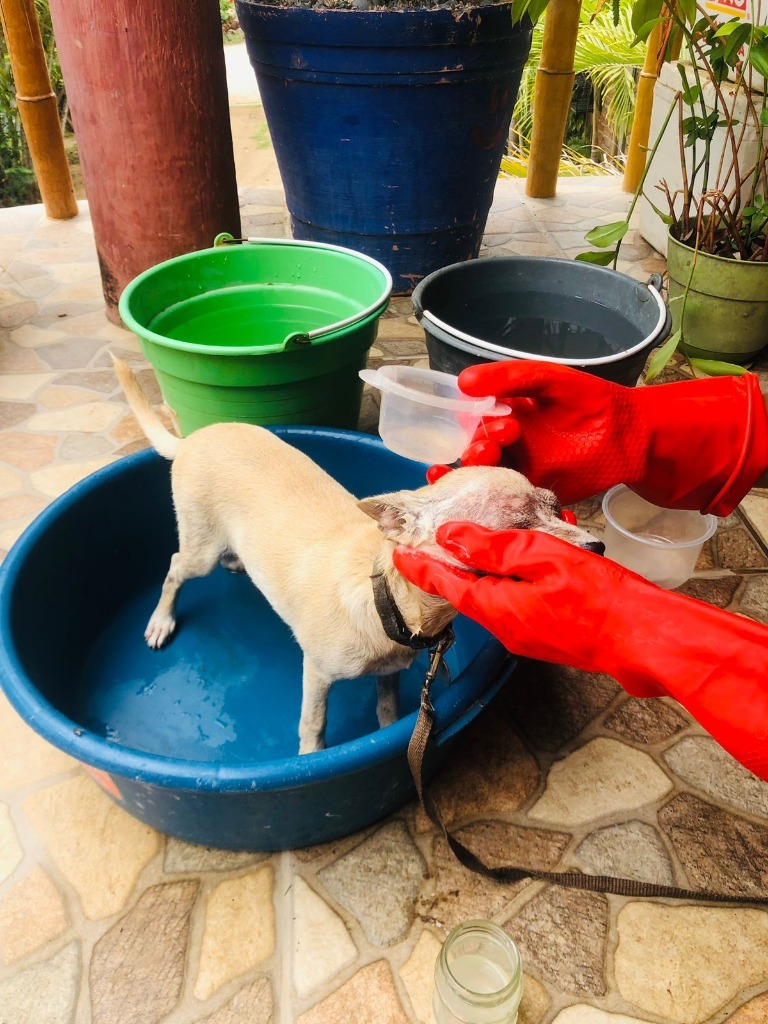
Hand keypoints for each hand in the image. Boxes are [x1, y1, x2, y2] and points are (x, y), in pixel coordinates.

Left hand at [394, 523, 767, 779]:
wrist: (642, 636)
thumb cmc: (596, 596)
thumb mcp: (539, 556)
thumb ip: (491, 547)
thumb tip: (449, 536)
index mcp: (496, 609)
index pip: (444, 584)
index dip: (420, 566)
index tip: (397, 551)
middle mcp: (505, 629)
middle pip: (467, 593)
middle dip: (453, 566)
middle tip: (441, 538)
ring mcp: (527, 637)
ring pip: (494, 598)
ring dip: (487, 572)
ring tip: (489, 542)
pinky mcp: (548, 637)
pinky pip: (518, 605)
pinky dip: (513, 583)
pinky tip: (529, 562)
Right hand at [427, 360, 767, 516]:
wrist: (629, 436)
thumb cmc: (590, 401)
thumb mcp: (548, 379)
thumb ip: (510, 377)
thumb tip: (463, 380)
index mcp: (505, 413)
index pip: (473, 419)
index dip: (474, 421)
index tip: (494, 417)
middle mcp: (507, 444)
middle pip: (476, 450)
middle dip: (478, 446)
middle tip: (499, 440)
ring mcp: (519, 470)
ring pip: (485, 476)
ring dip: (479, 470)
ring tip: (490, 458)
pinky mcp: (531, 494)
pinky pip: (504, 499)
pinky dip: (491, 499)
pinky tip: (488, 494)